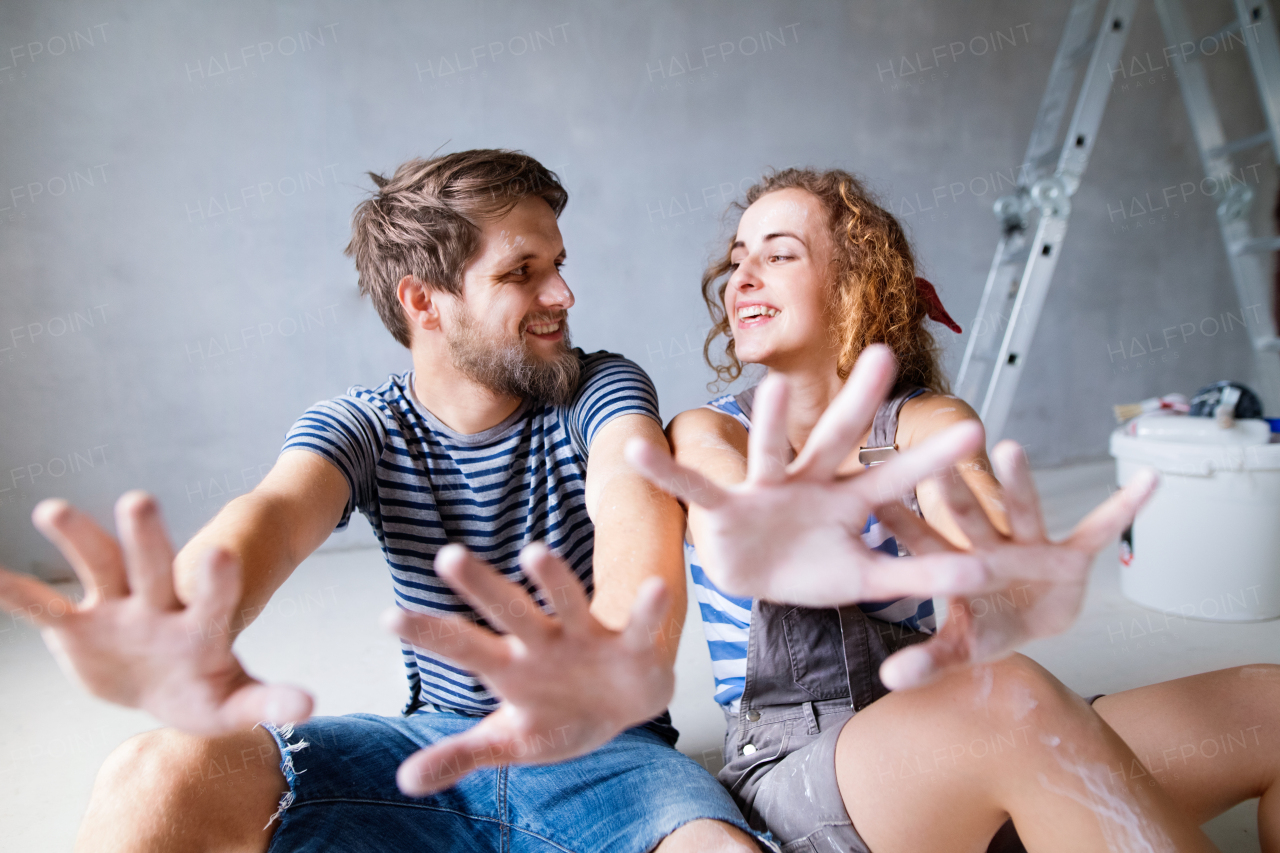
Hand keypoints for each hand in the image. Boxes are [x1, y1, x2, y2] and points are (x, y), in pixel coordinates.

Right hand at [0, 492, 312, 734]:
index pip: (214, 595)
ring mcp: (117, 610)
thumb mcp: (239, 700)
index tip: (221, 552)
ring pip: (99, 565)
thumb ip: (269, 700)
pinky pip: (43, 608)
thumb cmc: (210, 688)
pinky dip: (16, 594)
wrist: (172, 686)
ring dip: (78, 538)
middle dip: (146, 537)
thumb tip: (311, 706)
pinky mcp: (79, 628)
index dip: (217, 579)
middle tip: (140, 499)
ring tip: (51, 509)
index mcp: (203, 624)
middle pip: (153, 565)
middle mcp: (159, 605)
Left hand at [382, 542, 672, 795]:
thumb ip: (462, 754)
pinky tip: (655, 588)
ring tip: (534, 553)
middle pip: (507, 611)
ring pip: (567, 603)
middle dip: (480, 586)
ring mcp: (587, 638)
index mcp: (510, 666)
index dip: (430, 635)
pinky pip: (640, 625)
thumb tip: (404, 781)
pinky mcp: (631, 646)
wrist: (624, 706)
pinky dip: (648, 609)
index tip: (389, 619)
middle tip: (447, 556)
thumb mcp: (511, 741)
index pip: (462, 647)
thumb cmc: (561, 714)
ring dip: (553, 580)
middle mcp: (543, 642)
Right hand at [624, 344, 988, 606]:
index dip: (931, 458)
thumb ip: (920, 575)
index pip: (895, 475)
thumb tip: (985, 576)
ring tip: (778, 383)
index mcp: (848, 500)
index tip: (976, 430)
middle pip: (836, 437)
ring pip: (770, 449)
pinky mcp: (724, 509)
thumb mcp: (867, 578)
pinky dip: (666, 472)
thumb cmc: (811, 570)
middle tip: (883, 354)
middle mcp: (808, 483)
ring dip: (771, 418)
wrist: (754, 581)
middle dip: (858, 401)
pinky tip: (637, 452)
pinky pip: (693, 487)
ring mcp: (764, 491)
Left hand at [872, 441, 1158, 689]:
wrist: (1029, 624)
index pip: (922, 541)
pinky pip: (1100, 529)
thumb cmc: (986, 625)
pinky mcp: (1070, 554)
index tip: (875, 498)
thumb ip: (929, 660)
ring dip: (1018, 483)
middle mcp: (989, 546)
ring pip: (1021, 510)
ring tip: (1010, 448)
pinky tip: (1150, 479)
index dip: (901, 523)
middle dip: (955, 492)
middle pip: (968, 516)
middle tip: (935, 459)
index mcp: (955, 564)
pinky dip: (1126, 508)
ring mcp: (1029, 546)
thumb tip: (890, 681)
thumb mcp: (961, 648)